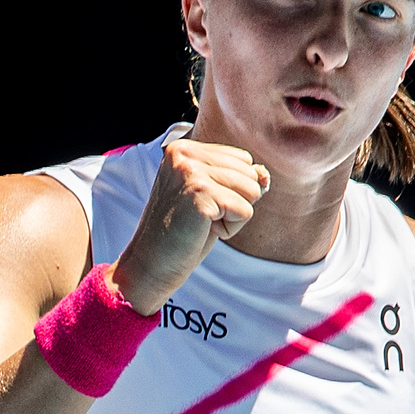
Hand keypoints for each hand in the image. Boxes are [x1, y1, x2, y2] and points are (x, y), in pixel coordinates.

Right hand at [110, 138, 269, 315]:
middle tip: (198, 217)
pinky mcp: (200, 193)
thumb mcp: (215, 199)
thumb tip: (264, 174)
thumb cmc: (182, 233)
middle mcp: (185, 153)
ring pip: (252, 190)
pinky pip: (245, 211)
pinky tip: (200, 231)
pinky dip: (230, 229)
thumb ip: (241, 180)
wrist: (150, 265)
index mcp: (184, 148)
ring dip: (232, 216)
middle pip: (250, 173)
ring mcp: (190, 171)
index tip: (199, 205)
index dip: (232, 190)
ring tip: (199, 224)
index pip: (242, 159)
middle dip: (235, 202)